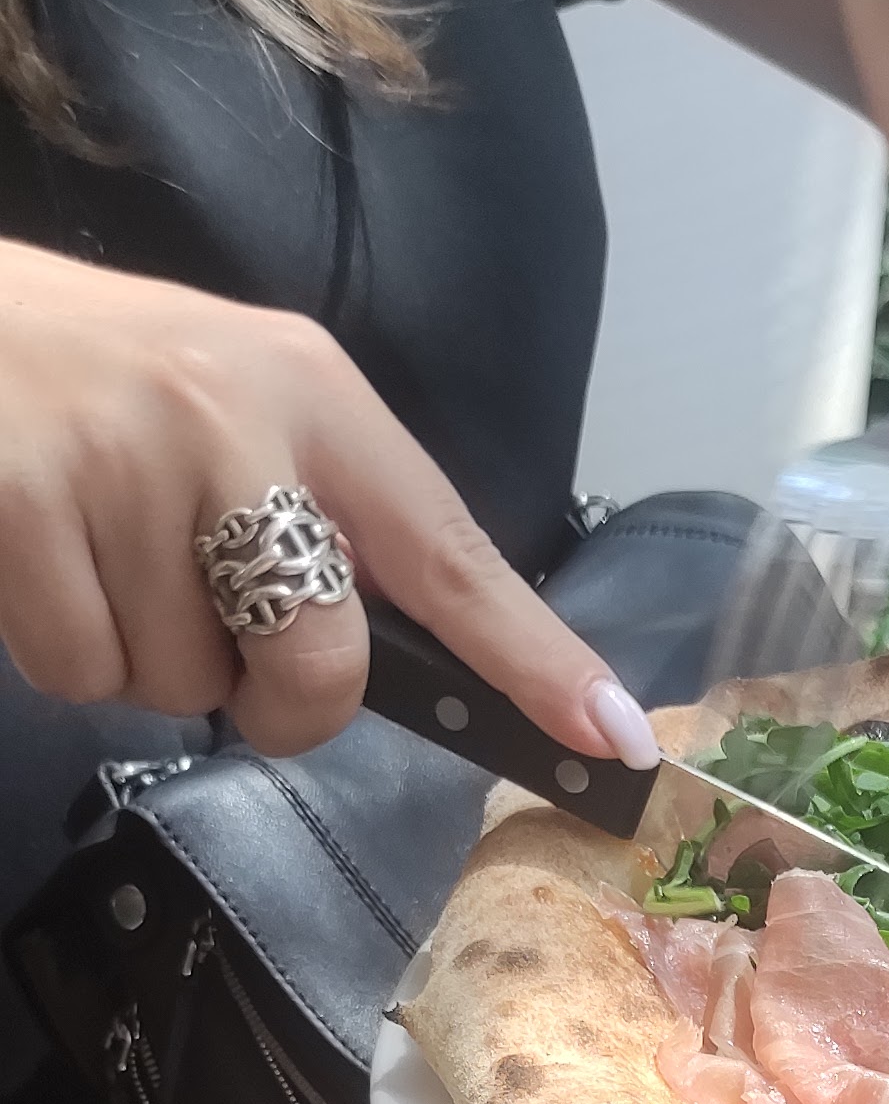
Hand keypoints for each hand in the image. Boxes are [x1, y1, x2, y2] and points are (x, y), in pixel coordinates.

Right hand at [0, 244, 657, 768]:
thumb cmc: (91, 373)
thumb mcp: (228, 400)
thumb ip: (319, 508)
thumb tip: (388, 658)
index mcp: (311, 389)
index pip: (448, 549)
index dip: (534, 654)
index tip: (614, 730)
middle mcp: (233, 417)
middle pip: (320, 661)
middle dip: (278, 703)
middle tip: (217, 644)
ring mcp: (125, 461)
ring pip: (178, 684)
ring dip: (139, 657)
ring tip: (94, 549)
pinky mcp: (23, 505)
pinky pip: (82, 671)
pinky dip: (61, 649)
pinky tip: (37, 557)